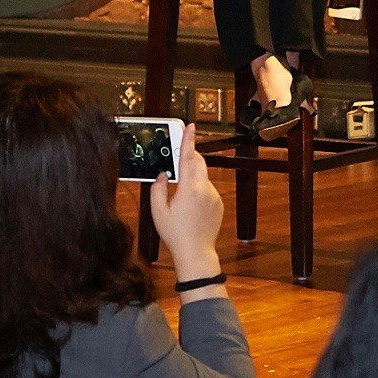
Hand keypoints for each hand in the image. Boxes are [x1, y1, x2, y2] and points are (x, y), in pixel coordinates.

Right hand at [148, 124, 223, 276]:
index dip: (188, 140)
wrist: (196, 252)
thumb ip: (157, 188)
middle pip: (198, 163)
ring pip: (202, 177)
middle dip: (189, 157)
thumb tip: (163, 174)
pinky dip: (198, 190)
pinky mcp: (219, 203)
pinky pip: (207, 189)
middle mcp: (205, 189)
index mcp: (189, 189)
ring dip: (192, 178)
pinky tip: (190, 207)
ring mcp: (214, 196)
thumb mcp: (158, 211)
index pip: (188, 158)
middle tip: (177, 157)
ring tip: (180, 198)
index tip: (190, 126)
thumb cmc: (175, 234)